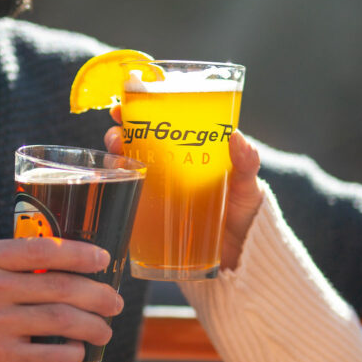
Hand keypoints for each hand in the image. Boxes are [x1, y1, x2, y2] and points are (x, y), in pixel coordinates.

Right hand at [0, 238, 122, 361]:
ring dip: (93, 325)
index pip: (42, 250)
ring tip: (105, 330)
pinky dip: (72, 353)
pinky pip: (50, 355)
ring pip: (62, 320)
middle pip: (60, 287)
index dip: (79, 253)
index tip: (103, 260)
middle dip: (98, 295)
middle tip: (115, 303)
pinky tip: (79, 351)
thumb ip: (15, 260)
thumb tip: (77, 257)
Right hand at [103, 105, 261, 270]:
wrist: (242, 257)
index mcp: (192, 153)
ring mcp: (160, 194)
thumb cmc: (246, 214)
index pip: (163, 124)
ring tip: (115, 158)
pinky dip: (117, 193)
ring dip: (114, 159)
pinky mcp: (153, 219)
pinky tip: (113, 187)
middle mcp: (171, 169)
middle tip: (117, 135)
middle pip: (137, 143)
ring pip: (128, 169)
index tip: (127, 105)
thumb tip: (236, 137)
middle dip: (119, 134)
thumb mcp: (248, 185)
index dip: (141, 110)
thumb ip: (246, 163)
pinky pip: (129, 202)